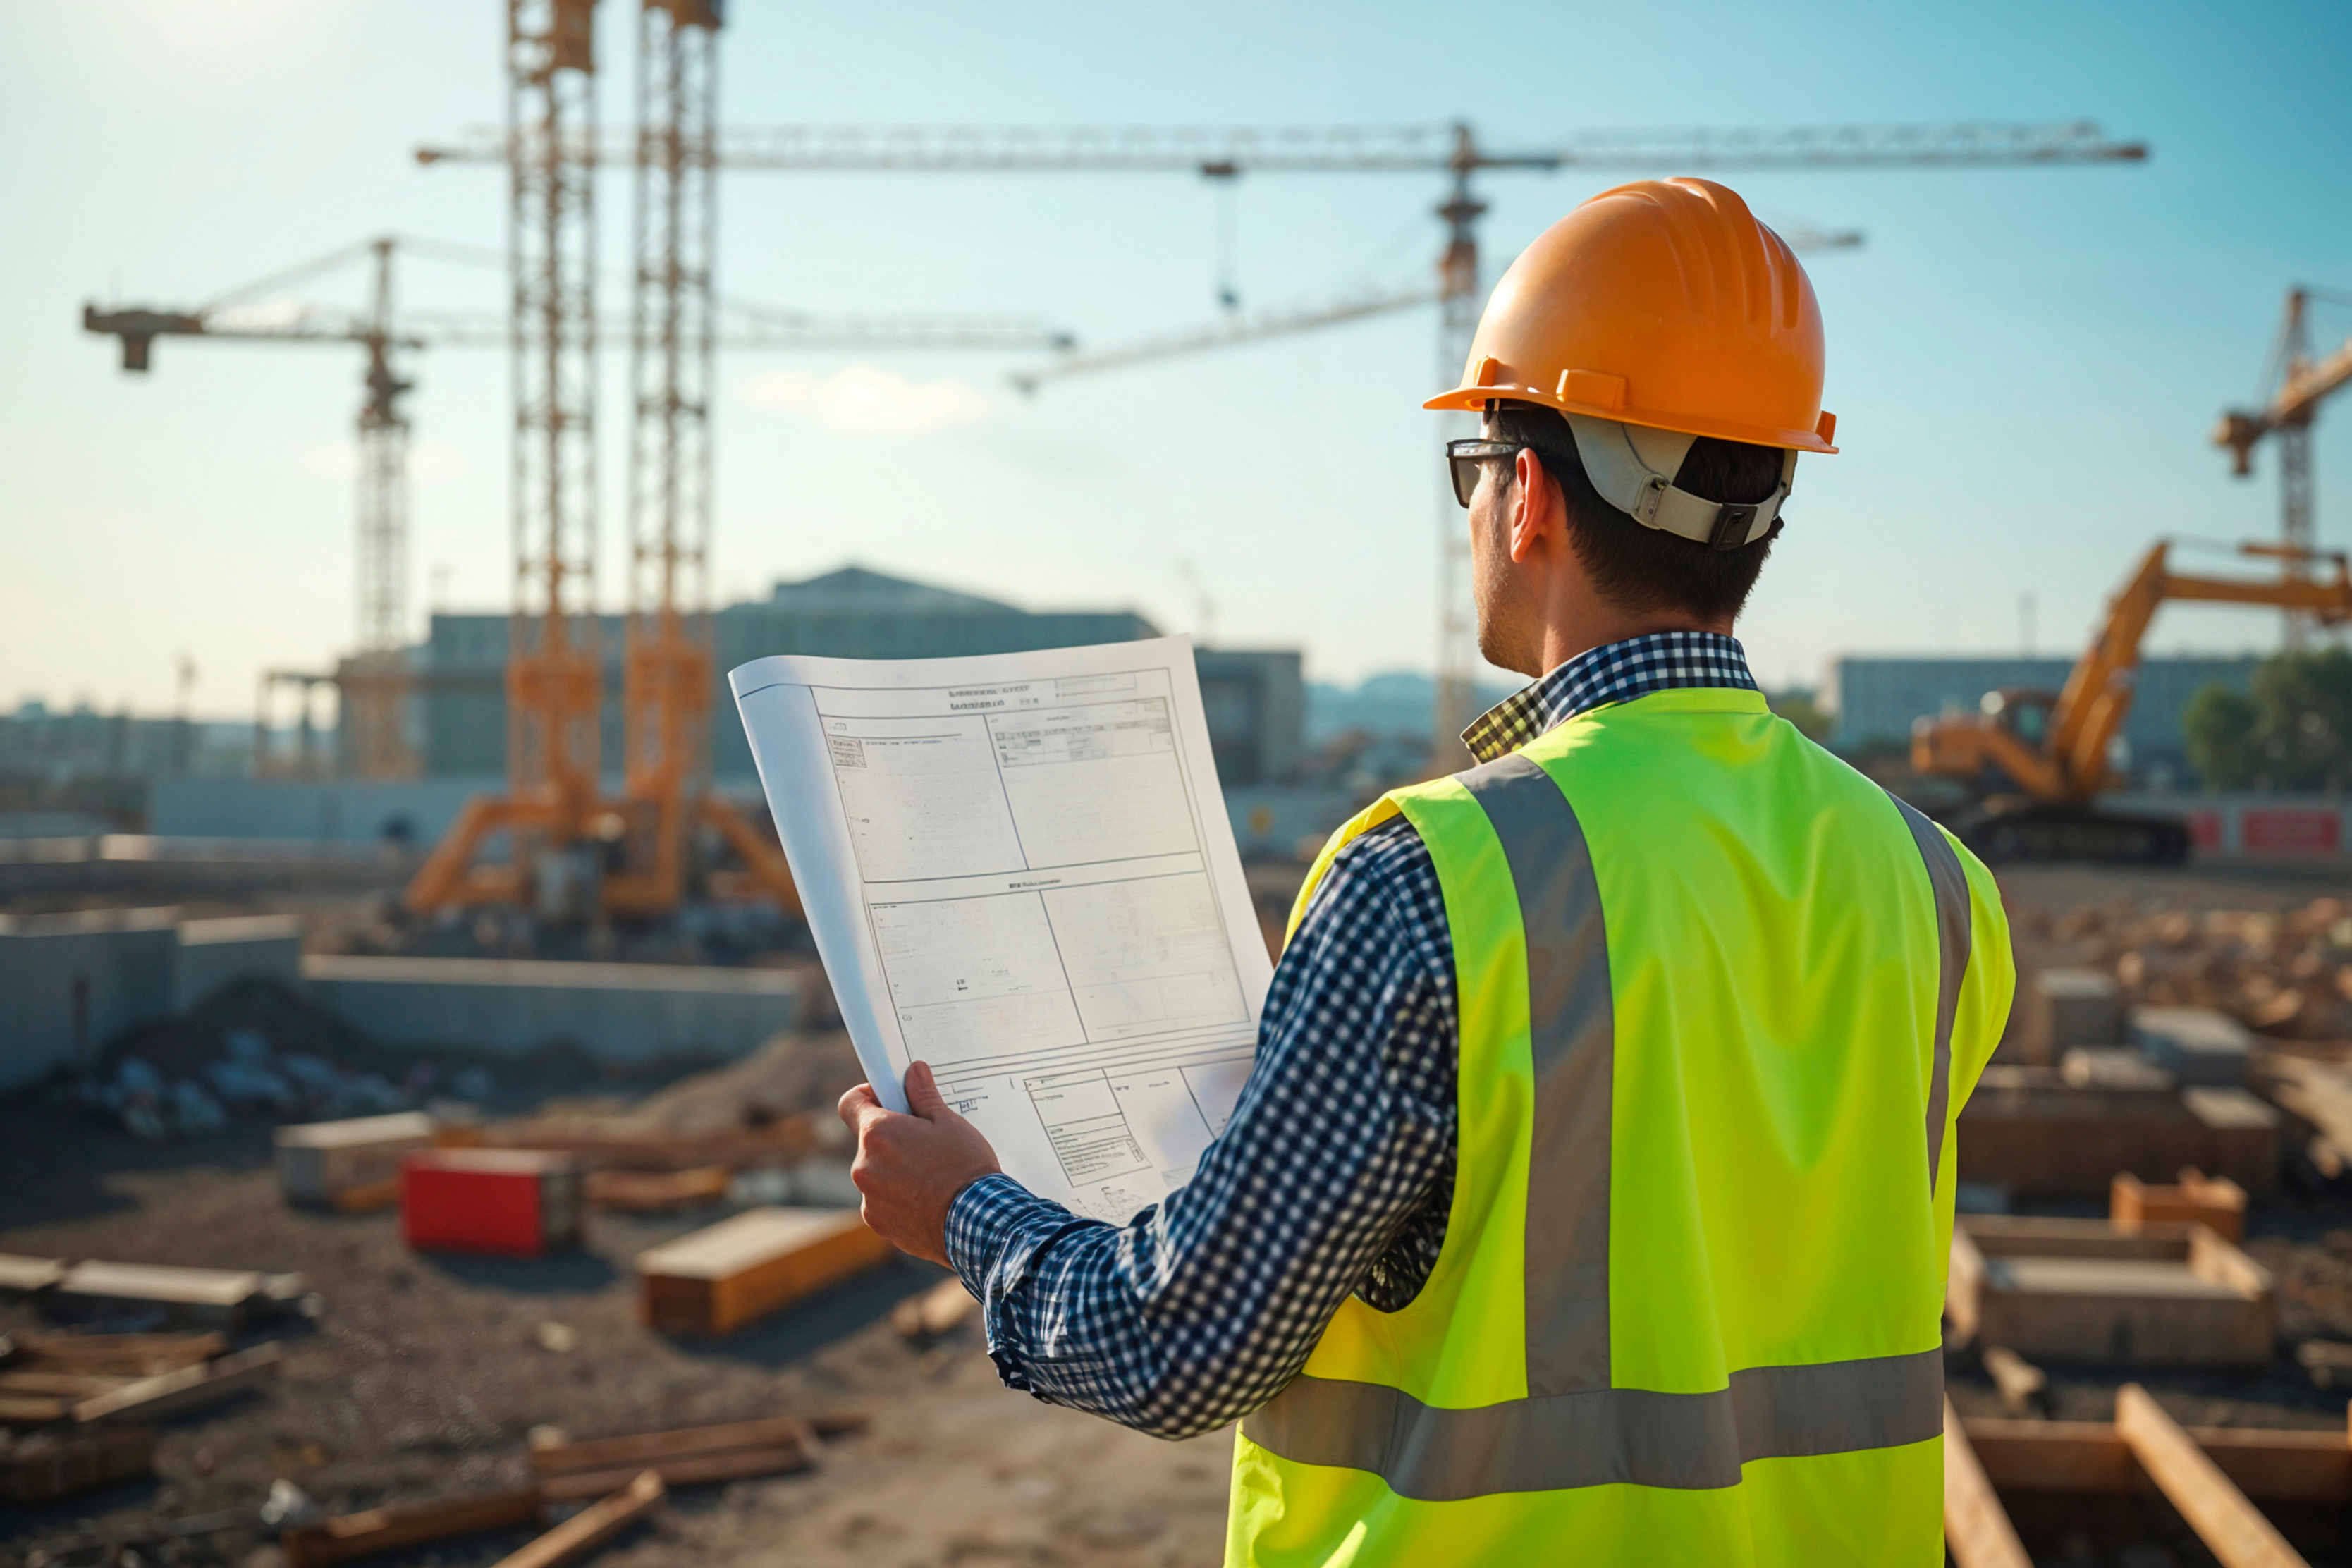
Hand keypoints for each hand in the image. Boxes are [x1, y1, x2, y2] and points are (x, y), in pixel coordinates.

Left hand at [837, 1061, 1001, 1266]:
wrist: (977, 1223)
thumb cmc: (964, 1168)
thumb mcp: (948, 1123)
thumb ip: (923, 1095)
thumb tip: (913, 1071)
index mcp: (877, 1134)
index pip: (850, 1103)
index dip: (868, 1097)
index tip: (889, 1099)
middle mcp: (864, 1166)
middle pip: (869, 1141)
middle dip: (892, 1138)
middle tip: (925, 1142)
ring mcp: (869, 1197)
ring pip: (877, 1172)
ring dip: (895, 1169)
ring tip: (931, 1175)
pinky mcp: (878, 1222)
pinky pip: (883, 1200)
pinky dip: (899, 1197)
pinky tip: (928, 1199)